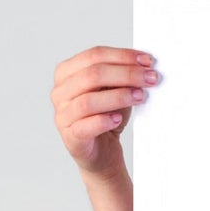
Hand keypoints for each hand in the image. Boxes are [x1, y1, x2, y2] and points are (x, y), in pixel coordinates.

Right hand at [51, 45, 159, 173]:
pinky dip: (104, 121)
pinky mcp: (70, 137)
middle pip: (92, 75)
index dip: (122, 56)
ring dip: (118, 96)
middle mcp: (60, 91)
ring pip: (89, 100)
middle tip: (149, 78)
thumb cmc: (107, 118)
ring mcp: (62, 115)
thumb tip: (144, 65)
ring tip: (139, 97)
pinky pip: (86, 126)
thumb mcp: (115, 91)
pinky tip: (118, 119)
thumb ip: (122, 76)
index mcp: (67, 72)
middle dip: (125, 74)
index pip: (94, 55)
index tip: (147, 60)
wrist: (103, 154)